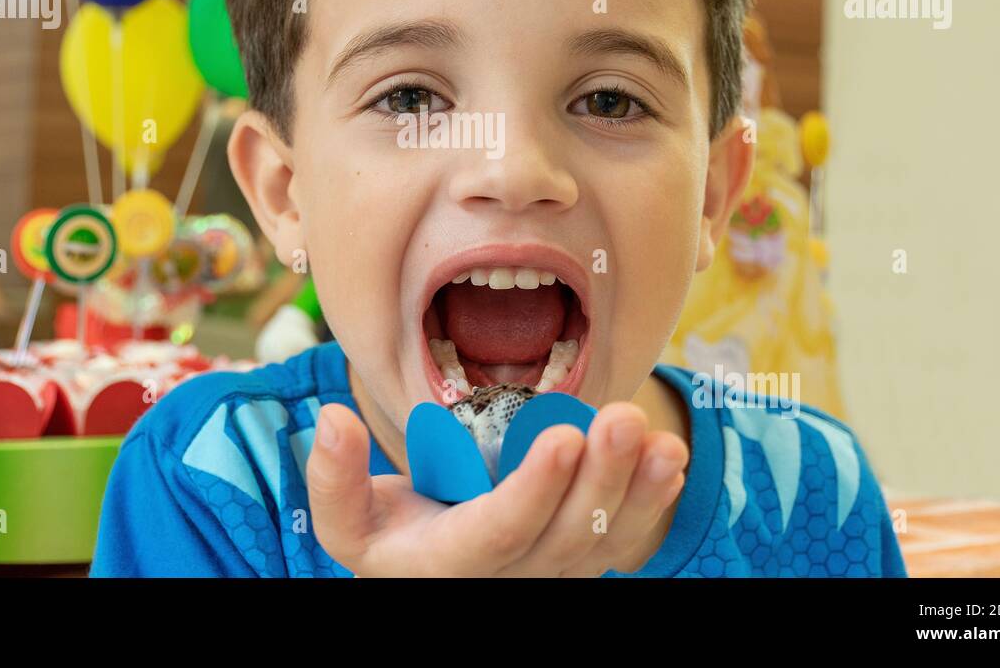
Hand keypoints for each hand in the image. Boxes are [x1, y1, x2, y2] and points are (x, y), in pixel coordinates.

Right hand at [306, 401, 687, 576]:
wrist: (426, 565)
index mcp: (446, 567)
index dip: (532, 490)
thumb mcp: (346, 518)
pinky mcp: (576, 561)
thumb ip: (333, 478)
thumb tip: (330, 421)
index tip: (561, 435)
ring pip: (601, 541)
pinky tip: (669, 464)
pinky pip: (619, 541)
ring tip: (659, 441)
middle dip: (600, 479)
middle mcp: (506, 579)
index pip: (498, 533)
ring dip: (636, 492)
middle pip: (564, 537)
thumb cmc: (388, 533)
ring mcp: (548, 574)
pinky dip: (650, 506)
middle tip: (622, 420)